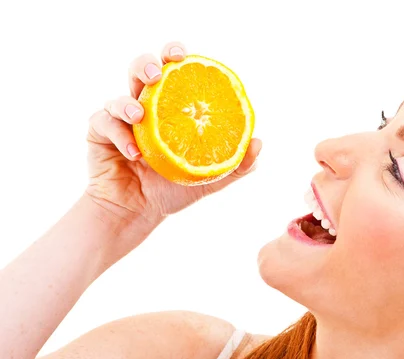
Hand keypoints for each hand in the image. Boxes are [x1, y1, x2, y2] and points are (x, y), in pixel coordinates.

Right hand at [86, 42, 261, 226]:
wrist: (140, 214)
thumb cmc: (173, 190)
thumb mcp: (210, 179)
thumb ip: (235, 163)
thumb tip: (259, 143)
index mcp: (169, 107)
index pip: (172, 73)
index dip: (174, 56)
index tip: (183, 55)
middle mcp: (144, 106)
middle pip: (140, 70)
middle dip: (147, 64)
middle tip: (159, 74)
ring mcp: (120, 119)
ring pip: (118, 95)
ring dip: (128, 102)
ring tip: (140, 116)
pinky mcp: (99, 134)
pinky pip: (103, 123)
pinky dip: (118, 134)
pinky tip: (133, 153)